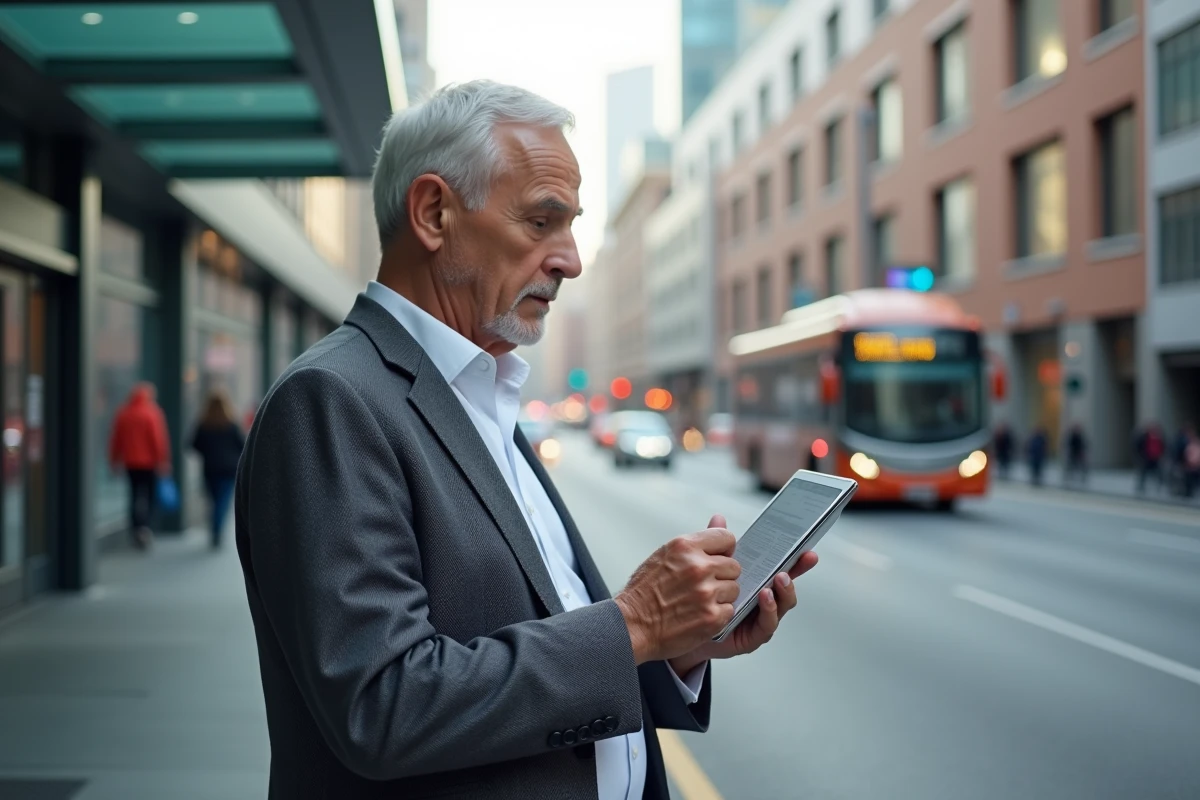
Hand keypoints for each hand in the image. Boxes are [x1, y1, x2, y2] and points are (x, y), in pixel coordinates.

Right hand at [614, 525, 740, 664]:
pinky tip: (699, 614)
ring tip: (698, 601)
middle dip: (722, 576)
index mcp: (685, 546)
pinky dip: (718, 615)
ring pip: (734, 589)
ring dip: (721, 596)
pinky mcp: (712, 616)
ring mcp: (706, 592)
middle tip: (703, 585)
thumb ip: (697, 541)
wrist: (631, 625)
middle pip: (734, 566)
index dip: (724, 550)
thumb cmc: (643, 592)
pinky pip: (730, 610)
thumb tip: (719, 519)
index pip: (726, 537)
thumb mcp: (665, 554)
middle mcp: (698, 567)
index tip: (719, 558)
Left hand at [668, 514, 817, 675]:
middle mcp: (763, 601)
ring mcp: (760, 619)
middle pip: (786, 586)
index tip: (806, 548)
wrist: (680, 631)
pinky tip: (765, 597)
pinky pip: (767, 625)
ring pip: (782, 605)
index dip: (795, 559)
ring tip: (778, 579)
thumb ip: (716, 546)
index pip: (780, 567)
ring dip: (784, 591)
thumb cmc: (698, 600)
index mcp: (756, 582)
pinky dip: (769, 610)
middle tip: (796, 561)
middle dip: (795, 572)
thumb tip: (719, 519)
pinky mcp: (753, 637)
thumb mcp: (708, 569)